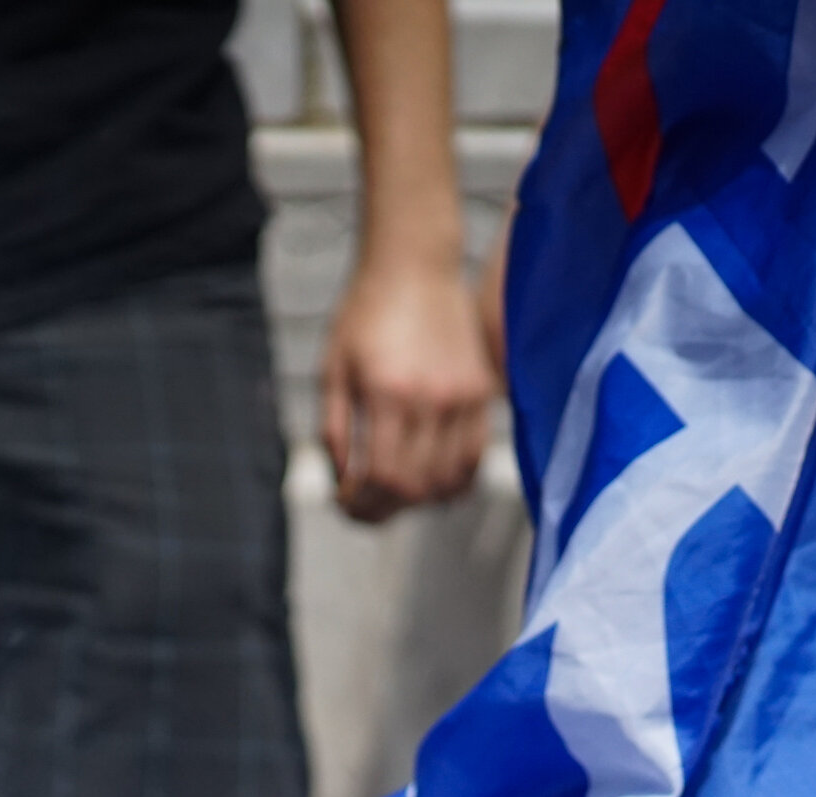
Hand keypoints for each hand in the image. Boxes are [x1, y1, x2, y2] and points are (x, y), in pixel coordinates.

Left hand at [318, 255, 493, 523]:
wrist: (414, 267)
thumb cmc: (363, 316)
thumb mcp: (332, 370)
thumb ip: (334, 430)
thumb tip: (342, 482)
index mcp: (388, 393)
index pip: (383, 477)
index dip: (360, 504)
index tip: (342, 503)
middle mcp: (432, 399)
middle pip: (415, 487)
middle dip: (382, 510)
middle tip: (360, 509)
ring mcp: (465, 397)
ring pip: (448, 480)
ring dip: (417, 501)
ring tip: (390, 496)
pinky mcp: (484, 392)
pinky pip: (475, 458)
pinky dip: (452, 482)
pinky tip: (427, 483)